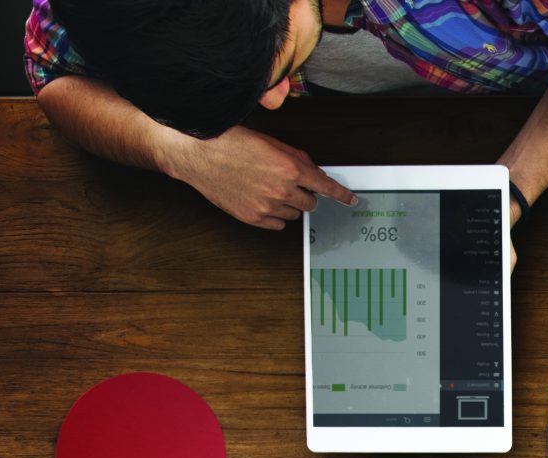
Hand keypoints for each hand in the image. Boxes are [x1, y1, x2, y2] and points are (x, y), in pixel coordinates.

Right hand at [161, 125, 356, 229]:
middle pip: (311, 203)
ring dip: (290, 204)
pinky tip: (264, 201)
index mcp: (289, 169)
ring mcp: (267, 206)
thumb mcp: (270, 143)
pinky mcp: (252, 217)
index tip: (350, 200)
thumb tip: (313, 170)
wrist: (197, 152)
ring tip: (270, 189)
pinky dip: (276, 215)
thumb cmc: (230, 142)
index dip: (341, 195)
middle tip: (289, 183)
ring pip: (295, 214)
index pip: (326, 187)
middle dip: (305, 194)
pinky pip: (278, 224)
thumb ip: (296, 158)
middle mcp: (281, 190)